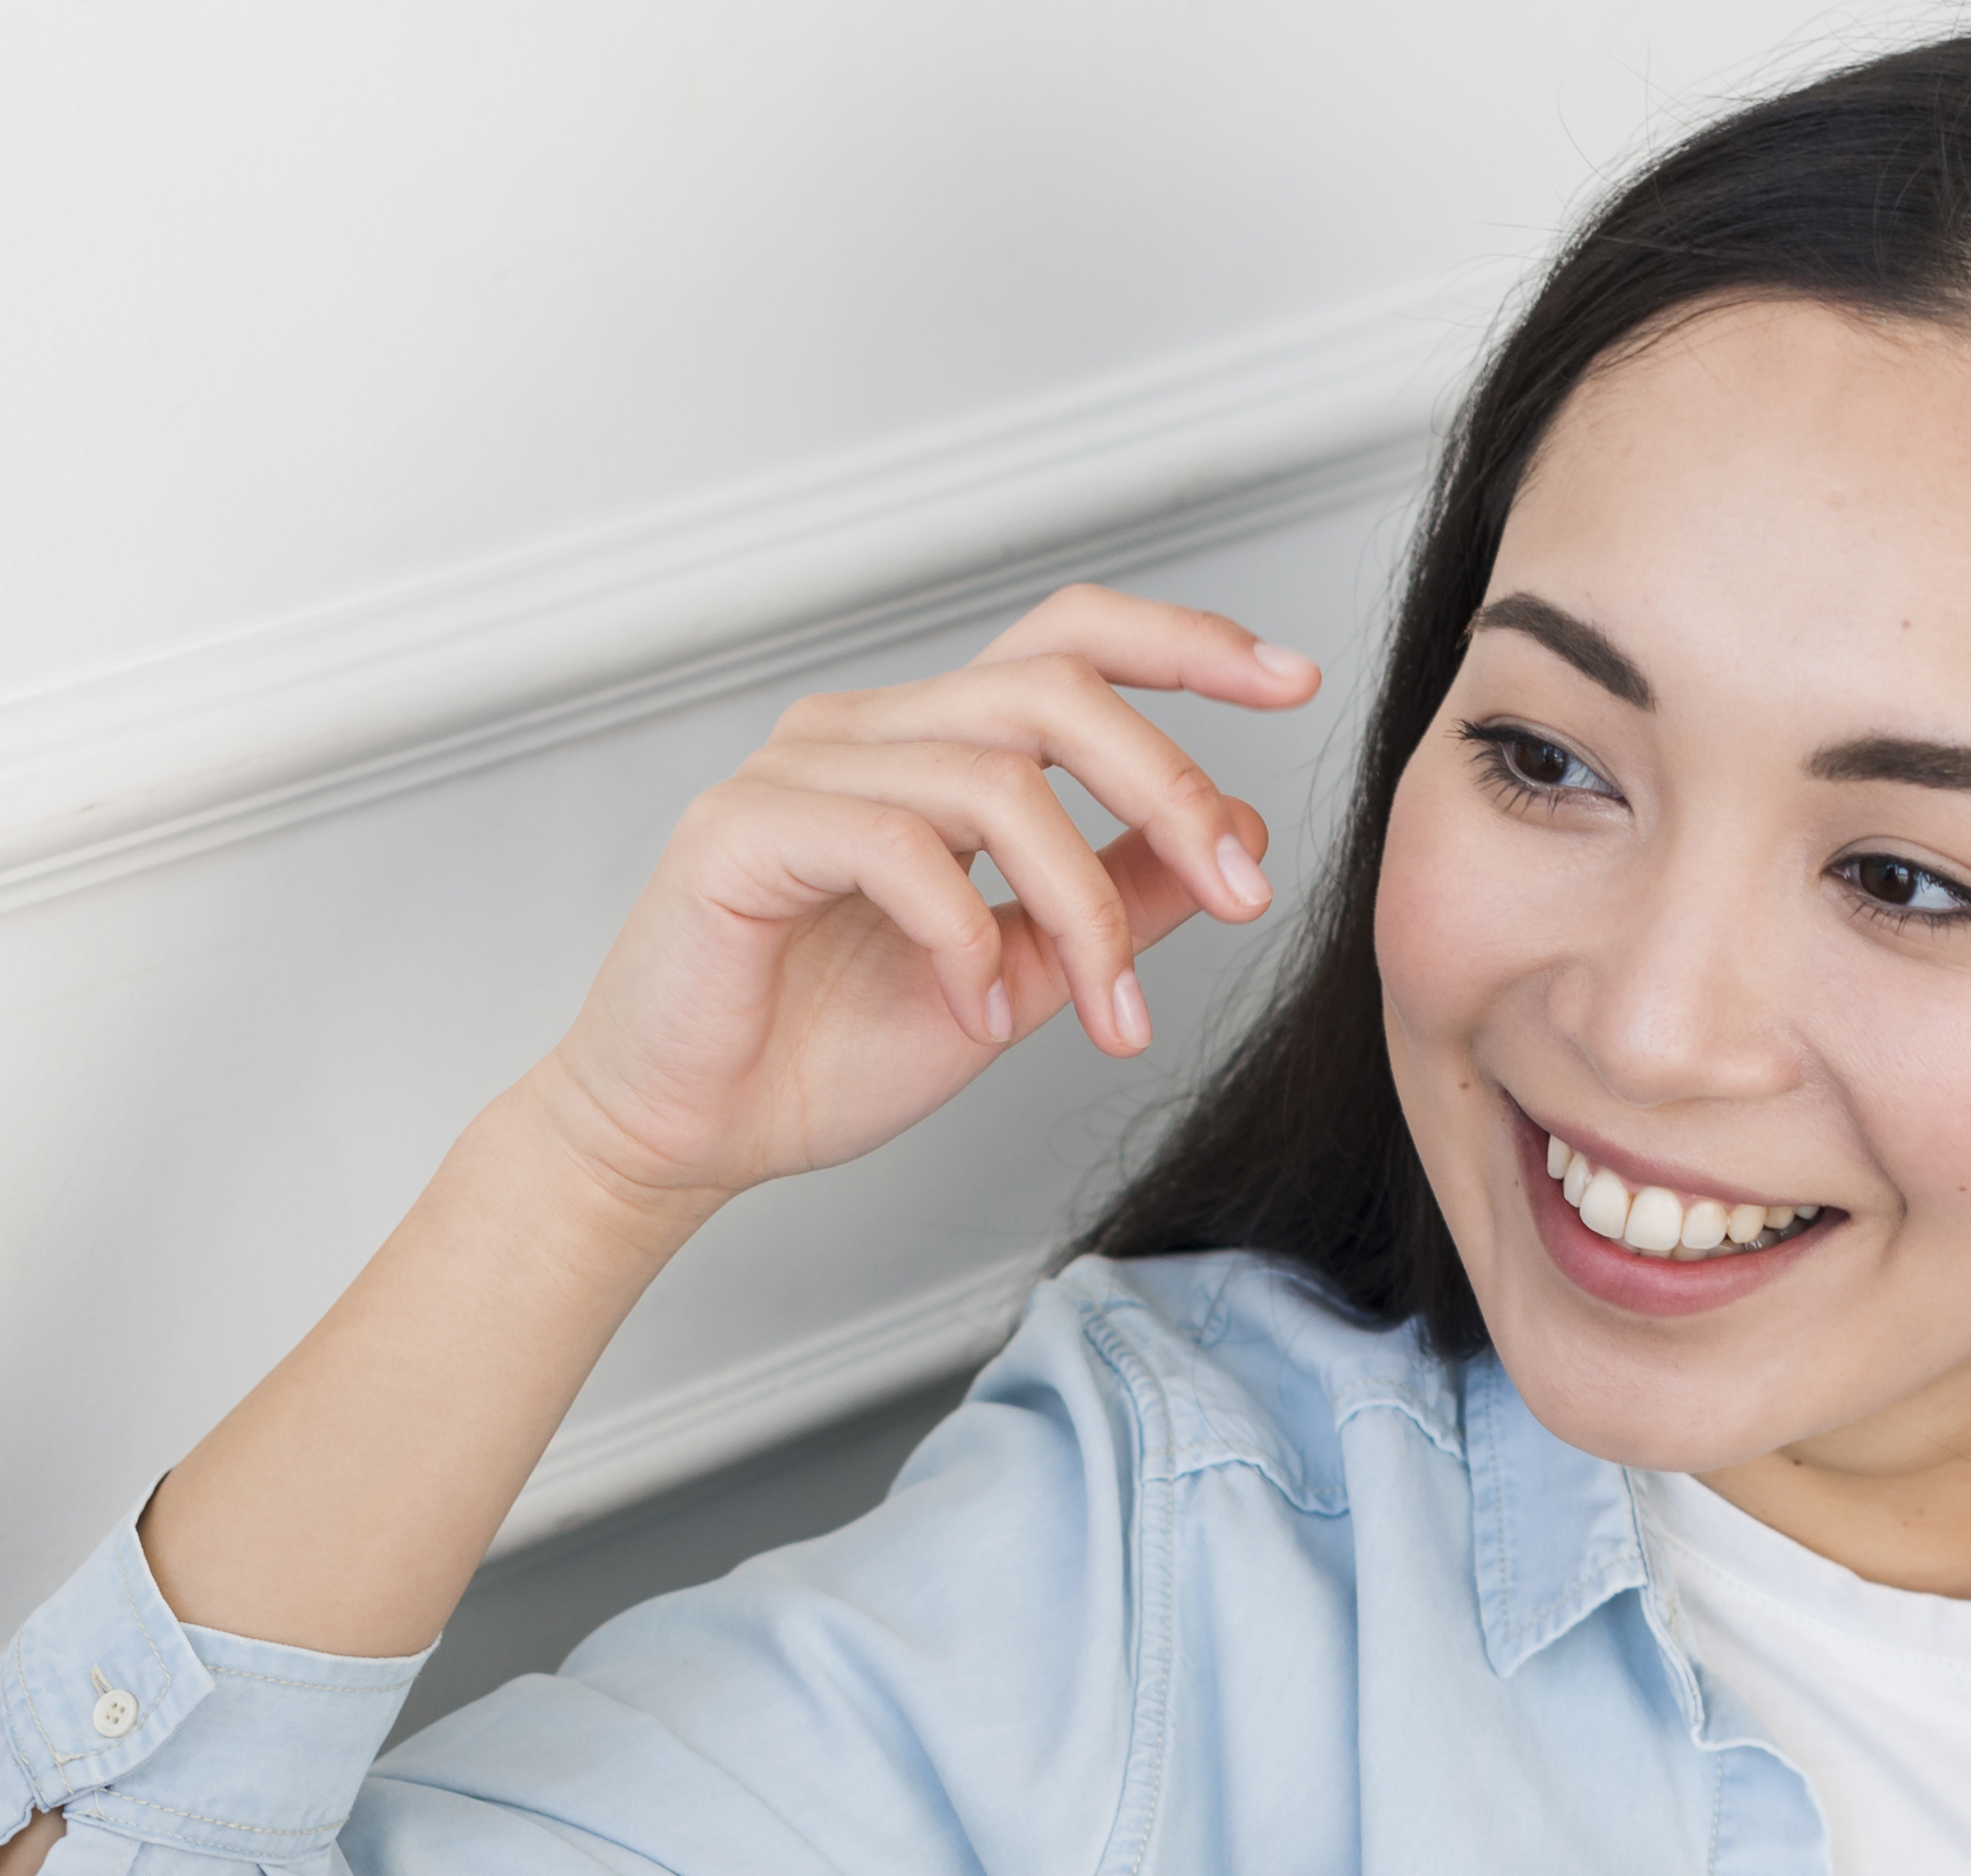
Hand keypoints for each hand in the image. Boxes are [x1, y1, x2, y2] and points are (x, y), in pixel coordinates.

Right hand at [521, 584, 1318, 1209]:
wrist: (680, 1138)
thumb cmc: (814, 1055)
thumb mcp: (1017, 977)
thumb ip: (1114, 900)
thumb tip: (1233, 837)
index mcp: (925, 747)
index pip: (1067, 642)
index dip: (1184, 645)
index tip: (1290, 684)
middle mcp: (864, 732)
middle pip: (1055, 688)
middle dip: (1171, 787)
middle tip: (1242, 893)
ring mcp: (799, 771)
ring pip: (996, 779)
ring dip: (1086, 904)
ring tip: (1108, 1012)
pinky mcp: (743, 832)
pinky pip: (901, 850)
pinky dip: (968, 938)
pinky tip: (978, 1012)